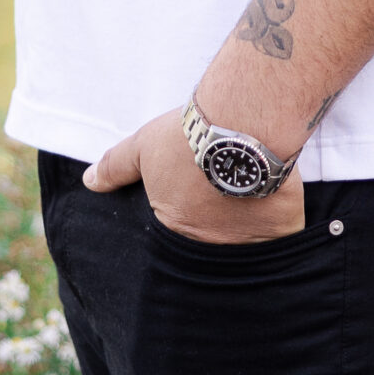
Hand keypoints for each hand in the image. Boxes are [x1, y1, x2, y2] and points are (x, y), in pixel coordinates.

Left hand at [83, 109, 305, 242]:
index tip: (200, 205)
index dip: (189, 221)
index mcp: (176, 228)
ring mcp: (247, 243)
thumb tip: (89, 182)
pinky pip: (284, 246)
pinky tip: (282, 227)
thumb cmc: (189, 135)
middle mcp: (210, 245)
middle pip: (215, 248)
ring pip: (249, 251)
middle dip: (218, 239)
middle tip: (226, 215)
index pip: (179, 239)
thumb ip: (115, 167)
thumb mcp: (143, 146)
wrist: (241, 123)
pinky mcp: (281, 231)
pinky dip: (284, 241)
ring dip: (249, 240)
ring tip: (253, 216)